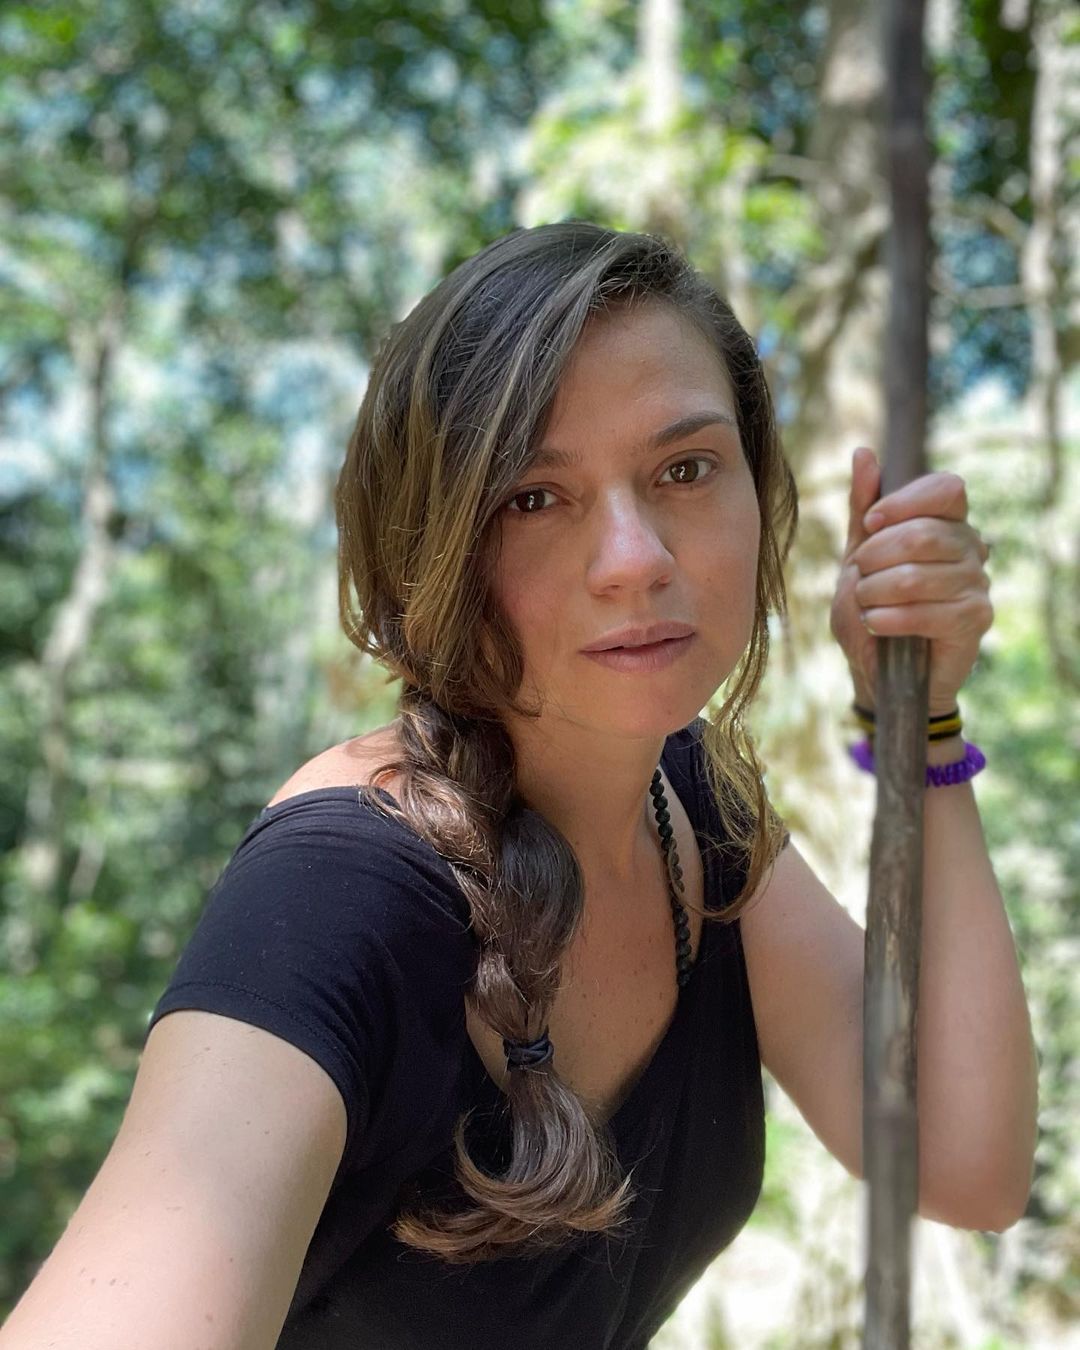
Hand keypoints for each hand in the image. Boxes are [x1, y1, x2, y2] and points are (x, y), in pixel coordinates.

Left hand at [830, 446, 993, 715]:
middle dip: (876, 557)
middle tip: (859, 578)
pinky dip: (890, 618)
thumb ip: (863, 508)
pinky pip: (930, 611)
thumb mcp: (857, 556)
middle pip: (925, 533)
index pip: (946, 488)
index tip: (870, 523)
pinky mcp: (977, 619)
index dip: (905, 502)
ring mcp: (978, 582)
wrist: (877, 671)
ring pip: (919, 575)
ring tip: (867, 606)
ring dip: (876, 592)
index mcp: (946, 523)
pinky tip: (878, 625)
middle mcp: (971, 546)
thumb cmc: (870, 609)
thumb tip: (863, 453)